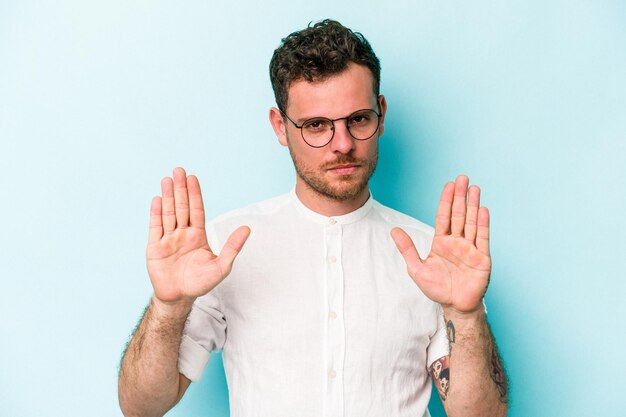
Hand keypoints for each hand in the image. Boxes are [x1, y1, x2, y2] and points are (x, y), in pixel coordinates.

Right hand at [146, 167, 249, 306]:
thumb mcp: (221, 266)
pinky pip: (155, 227)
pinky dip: (156, 213)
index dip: (195, 194)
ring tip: (167, 180)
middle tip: (179, 170)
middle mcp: (182, 233)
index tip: (193, 178)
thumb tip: (247, 229)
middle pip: (181, 207)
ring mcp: (168, 239)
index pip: (197, 210)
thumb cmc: (200, 283)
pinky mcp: (155, 247)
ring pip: (168, 213)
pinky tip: (157, 199)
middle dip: (181, 189)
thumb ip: (233, 247)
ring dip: (168, 196)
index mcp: (198, 235)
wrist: (179, 298)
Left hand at [391, 175, 490, 314]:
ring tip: (475, 188)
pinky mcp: (482, 258)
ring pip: (471, 222)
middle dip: (460, 196)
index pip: (444, 216)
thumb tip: (393, 230)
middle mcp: (457, 242)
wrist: (455, 306)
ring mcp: (470, 248)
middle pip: (459, 214)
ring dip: (473, 205)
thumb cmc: (437, 288)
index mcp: (441, 242)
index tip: (449, 185)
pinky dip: (482, 224)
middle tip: (463, 178)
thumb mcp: (416, 268)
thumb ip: (407, 249)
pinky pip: (482, 238)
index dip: (446, 201)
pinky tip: (482, 210)